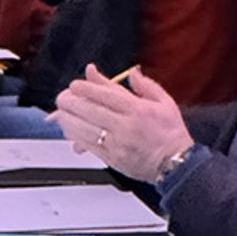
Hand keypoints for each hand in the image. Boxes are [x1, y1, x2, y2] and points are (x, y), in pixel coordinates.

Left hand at [50, 66, 192, 181]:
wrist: (176, 163)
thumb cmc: (170, 133)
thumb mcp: (164, 102)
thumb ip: (145, 86)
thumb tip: (132, 72)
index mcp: (138, 109)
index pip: (107, 95)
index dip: (87, 88)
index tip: (75, 84)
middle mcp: (126, 125)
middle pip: (92, 111)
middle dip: (72, 102)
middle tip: (62, 97)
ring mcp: (118, 143)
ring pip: (87, 129)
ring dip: (70, 120)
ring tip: (60, 113)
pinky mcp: (113, 159)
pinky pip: (91, 146)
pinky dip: (77, 138)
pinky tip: (69, 131)